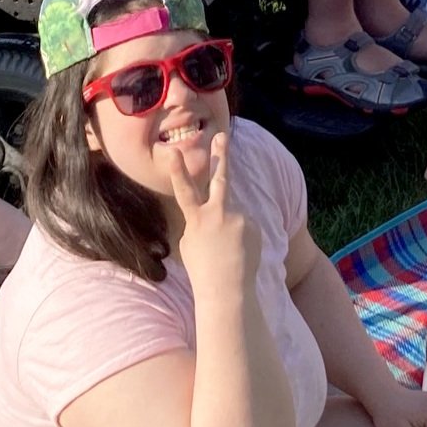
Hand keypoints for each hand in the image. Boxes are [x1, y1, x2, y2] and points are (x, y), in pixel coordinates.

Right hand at [158, 129, 261, 285]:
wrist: (228, 290)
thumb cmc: (203, 270)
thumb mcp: (190, 243)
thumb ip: (198, 220)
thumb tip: (211, 210)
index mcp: (197, 220)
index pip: (185, 190)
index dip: (177, 170)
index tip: (172, 151)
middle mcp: (219, 214)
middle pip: (221, 179)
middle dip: (221, 156)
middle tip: (222, 136)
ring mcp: (239, 218)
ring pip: (233, 211)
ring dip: (229, 225)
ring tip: (226, 248)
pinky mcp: (254, 224)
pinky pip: (245, 222)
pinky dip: (241, 234)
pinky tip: (239, 251)